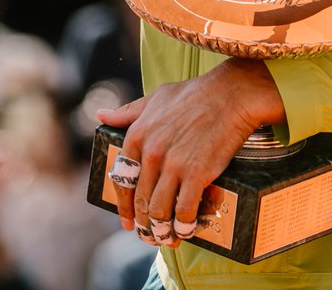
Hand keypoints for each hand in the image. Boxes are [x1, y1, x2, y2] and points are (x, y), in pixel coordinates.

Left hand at [98, 58, 284, 246]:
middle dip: (143, 224)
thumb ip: (128, 111)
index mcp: (138, 134)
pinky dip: (183, 226)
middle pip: (141, 200)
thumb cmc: (194, 94)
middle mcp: (152, 152)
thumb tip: (101, 115)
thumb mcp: (155, 97)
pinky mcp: (197, 174)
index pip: (123, 179)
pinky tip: (185, 231)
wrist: (230, 94)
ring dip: (160, 230)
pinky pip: (184, 211)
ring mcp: (174, 165)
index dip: (124, 205)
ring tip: (166, 239)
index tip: (127, 220)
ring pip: (159, 211)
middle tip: (149, 235)